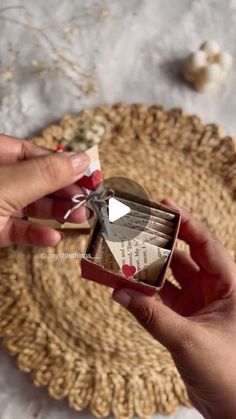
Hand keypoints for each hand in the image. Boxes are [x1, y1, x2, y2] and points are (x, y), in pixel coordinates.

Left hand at [0, 135, 89, 246]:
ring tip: (80, 217)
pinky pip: (18, 229)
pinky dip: (36, 234)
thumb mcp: (8, 185)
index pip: (32, 153)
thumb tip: (80, 160)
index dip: (62, 163)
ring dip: (56, 213)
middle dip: (63, 191)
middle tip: (87, 199)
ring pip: (29, 206)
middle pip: (34, 180)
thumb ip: (45, 174)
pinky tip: (53, 237)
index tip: (88, 174)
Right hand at [113, 200, 235, 418]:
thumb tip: (118, 292)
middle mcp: (216, 290)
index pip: (207, 245)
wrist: (232, 410)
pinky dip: (147, 292)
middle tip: (140, 226)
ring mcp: (201, 305)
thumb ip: (152, 316)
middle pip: (186, 256)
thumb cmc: (228, 374)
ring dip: (151, 268)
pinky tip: (128, 285)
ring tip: (128, 253)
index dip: (187, 223)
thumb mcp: (188, 341)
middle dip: (163, 241)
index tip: (165, 206)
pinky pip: (164, 299)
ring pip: (172, 277)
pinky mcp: (187, 320)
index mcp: (231, 286)